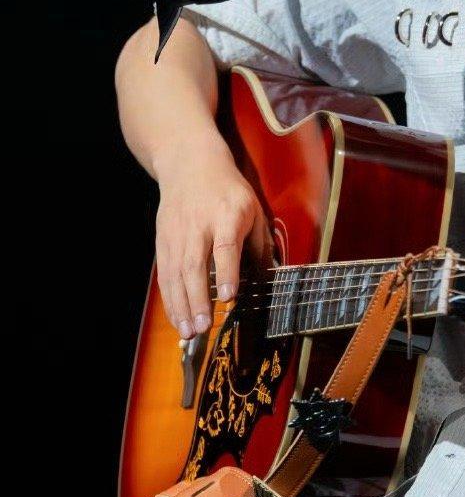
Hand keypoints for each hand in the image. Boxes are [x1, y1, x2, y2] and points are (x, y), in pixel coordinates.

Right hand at [154, 142, 273, 338]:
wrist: (189, 164)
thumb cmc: (229, 190)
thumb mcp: (254, 209)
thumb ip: (260, 244)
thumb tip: (269, 278)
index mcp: (227, 215)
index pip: (225, 247)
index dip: (226, 272)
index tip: (229, 296)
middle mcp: (199, 226)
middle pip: (195, 265)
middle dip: (198, 298)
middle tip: (203, 326)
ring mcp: (177, 234)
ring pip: (176, 273)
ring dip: (181, 305)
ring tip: (189, 332)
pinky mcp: (163, 241)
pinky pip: (165, 274)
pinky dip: (169, 298)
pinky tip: (177, 318)